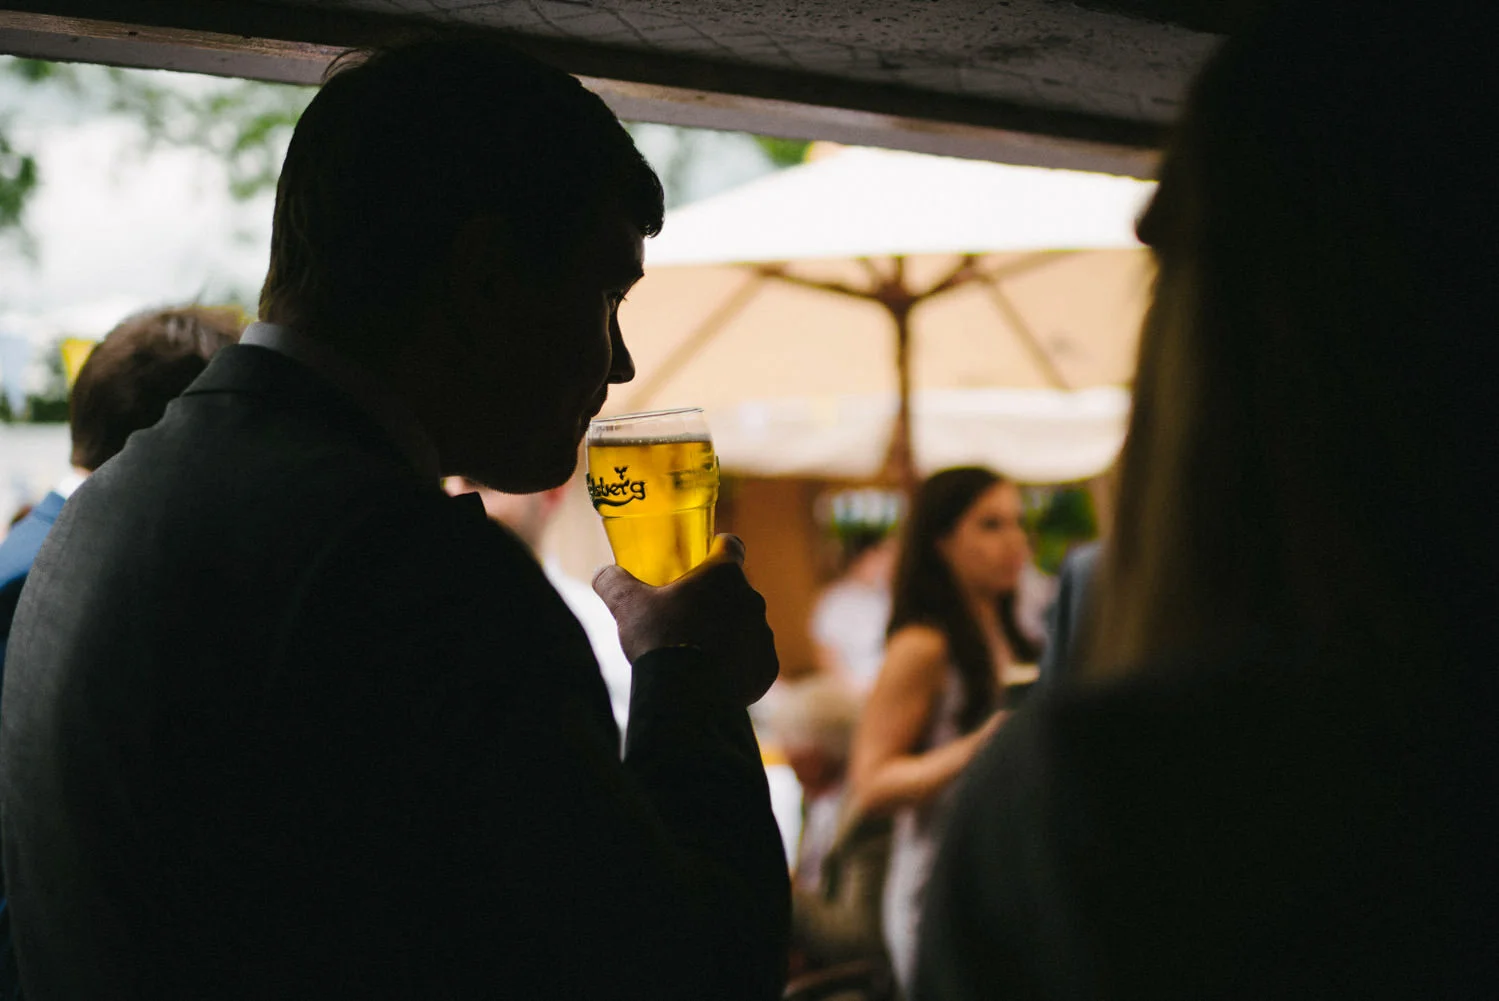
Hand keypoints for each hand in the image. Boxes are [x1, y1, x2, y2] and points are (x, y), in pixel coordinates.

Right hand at [594, 534, 778, 706]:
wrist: (685, 697)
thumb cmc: (659, 640)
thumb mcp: (627, 605)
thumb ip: (614, 582)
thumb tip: (603, 573)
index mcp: (723, 575)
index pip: (731, 546)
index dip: (718, 549)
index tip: (706, 556)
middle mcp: (752, 599)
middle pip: (736, 591)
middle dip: (715, 599)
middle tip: (686, 616)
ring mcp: (763, 634)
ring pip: (745, 626)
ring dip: (727, 633)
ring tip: (697, 651)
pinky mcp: (768, 667)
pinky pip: (753, 659)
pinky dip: (737, 664)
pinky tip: (712, 676)